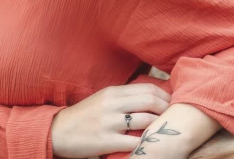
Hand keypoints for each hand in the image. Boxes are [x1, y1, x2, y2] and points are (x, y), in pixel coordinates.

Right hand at [50, 83, 170, 157]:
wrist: (58, 131)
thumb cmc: (84, 116)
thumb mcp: (102, 99)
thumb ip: (124, 97)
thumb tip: (151, 96)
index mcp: (112, 92)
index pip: (147, 88)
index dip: (165, 96)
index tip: (173, 103)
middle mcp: (112, 104)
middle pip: (150, 102)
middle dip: (167, 110)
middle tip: (175, 118)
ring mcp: (109, 123)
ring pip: (146, 121)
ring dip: (159, 127)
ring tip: (165, 132)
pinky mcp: (106, 141)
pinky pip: (135, 143)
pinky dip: (146, 144)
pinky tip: (149, 146)